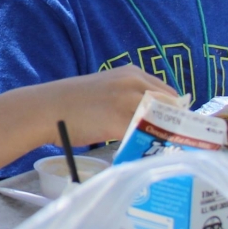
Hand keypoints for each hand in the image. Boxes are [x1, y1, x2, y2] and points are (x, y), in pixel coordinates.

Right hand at [35, 65, 175, 146]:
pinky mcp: (118, 120)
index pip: (170, 94)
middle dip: (174, 126)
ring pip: (158, 122)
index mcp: (133, 73)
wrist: (49, 108)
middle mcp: (134, 82)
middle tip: (175, 145)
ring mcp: (126, 100)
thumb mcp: (110, 90)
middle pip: (169, 107)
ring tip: (161, 152)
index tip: (178, 130)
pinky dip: (146, 147)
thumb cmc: (77, 103)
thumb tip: (156, 119)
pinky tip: (144, 155)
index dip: (176, 113)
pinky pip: (141, 136)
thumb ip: (133, 98)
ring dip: (163, 138)